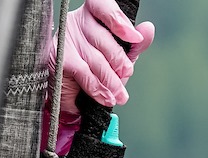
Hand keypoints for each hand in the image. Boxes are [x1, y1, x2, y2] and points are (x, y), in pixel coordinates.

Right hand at [44, 0, 154, 154]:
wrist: (75, 98)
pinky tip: (106, 97)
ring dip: (111, 80)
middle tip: (126, 73)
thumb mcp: (121, 58)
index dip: (118, 20)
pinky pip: (84, 72)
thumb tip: (148, 29)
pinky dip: (98, 88)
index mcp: (94, 15)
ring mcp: (67, 38)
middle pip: (103, 37)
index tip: (134, 38)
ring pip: (95, 58)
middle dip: (118, 60)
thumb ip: (134, 45)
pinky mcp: (59, 57)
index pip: (104, 6)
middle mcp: (78, 22)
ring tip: (120, 94)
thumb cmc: (97, 72)